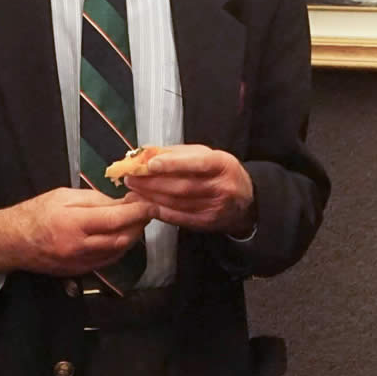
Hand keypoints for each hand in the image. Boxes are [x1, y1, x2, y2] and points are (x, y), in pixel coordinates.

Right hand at [0, 187, 154, 276]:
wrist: (12, 242)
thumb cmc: (36, 213)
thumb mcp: (64, 195)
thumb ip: (95, 199)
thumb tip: (122, 202)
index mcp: (74, 223)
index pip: (116, 218)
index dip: (139, 211)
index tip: (151, 203)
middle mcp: (80, 247)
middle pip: (123, 238)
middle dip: (139, 224)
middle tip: (145, 210)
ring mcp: (80, 262)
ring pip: (119, 251)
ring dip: (132, 236)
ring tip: (135, 220)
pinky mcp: (80, 271)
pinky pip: (108, 260)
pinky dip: (120, 247)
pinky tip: (121, 234)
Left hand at [126, 144, 254, 235]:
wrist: (246, 201)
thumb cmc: (221, 172)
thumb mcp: (207, 155)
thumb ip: (179, 153)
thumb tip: (147, 152)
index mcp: (223, 164)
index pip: (197, 164)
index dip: (173, 164)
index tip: (150, 164)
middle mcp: (221, 187)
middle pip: (183, 186)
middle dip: (153, 182)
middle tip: (131, 177)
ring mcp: (214, 208)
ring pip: (177, 203)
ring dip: (151, 196)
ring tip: (133, 190)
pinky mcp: (206, 223)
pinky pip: (178, 217)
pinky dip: (159, 210)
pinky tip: (145, 204)